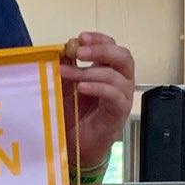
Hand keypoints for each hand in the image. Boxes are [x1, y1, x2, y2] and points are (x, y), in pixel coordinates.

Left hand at [60, 32, 135, 177]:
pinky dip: (98, 88)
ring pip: (117, 75)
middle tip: (79, 52)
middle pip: (123, 57)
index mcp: (109, 71)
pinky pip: (114, 96)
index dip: (99, 39)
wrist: (75, 146)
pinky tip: (82, 87)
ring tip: (68, 73)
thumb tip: (61, 50)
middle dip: (101, 50)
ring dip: (90, 71)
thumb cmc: (73, 116)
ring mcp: (122, 97)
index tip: (80, 37)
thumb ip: (67, 69)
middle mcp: (121, 82)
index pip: (113, 47)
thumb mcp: (65, 87)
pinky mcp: (119, 113)